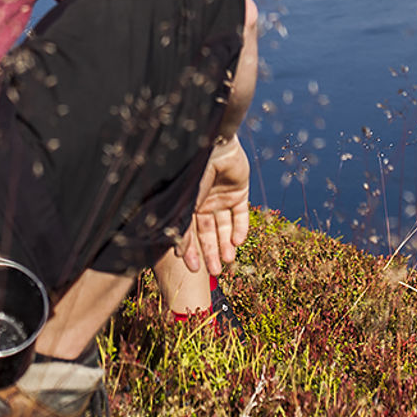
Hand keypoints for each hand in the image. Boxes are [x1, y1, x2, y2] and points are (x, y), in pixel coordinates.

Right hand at [180, 134, 249, 275]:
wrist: (216, 143)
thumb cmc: (193, 170)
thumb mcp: (186, 201)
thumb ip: (183, 226)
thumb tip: (175, 252)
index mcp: (187, 201)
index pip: (189, 231)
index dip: (191, 250)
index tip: (194, 269)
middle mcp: (203, 200)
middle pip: (208, 231)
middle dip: (211, 252)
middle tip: (215, 272)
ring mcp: (221, 195)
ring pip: (224, 226)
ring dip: (226, 244)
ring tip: (228, 262)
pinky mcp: (240, 191)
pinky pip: (241, 214)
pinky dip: (240, 228)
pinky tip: (238, 242)